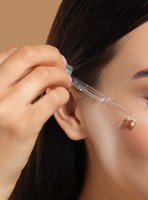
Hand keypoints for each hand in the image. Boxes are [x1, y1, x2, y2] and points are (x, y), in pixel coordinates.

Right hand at [0, 45, 70, 199]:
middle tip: (63, 64)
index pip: (13, 52)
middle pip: (28, 56)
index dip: (38, 52)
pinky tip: (62, 99)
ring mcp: (6, 107)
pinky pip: (54, 98)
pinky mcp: (24, 125)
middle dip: (52, 55)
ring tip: (66, 82)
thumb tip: (39, 61)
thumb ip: (9, 82)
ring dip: (62, 75)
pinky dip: (63, 94)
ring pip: (44, 74)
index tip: (52, 57)